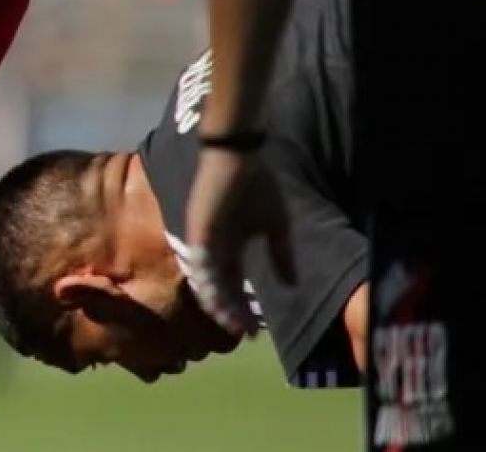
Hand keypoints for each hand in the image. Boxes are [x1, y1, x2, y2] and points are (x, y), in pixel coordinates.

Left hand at [184, 144, 293, 335]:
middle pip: (220, 289)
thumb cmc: (255, 186)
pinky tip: (217, 301)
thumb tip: (292, 284)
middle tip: (242, 334)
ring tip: (231, 323)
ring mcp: (204, 241)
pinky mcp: (197, 232)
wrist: (238, 156)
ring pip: (207, 281)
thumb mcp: (275, 225)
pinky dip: (208, 283)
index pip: (234, 285)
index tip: (253, 331)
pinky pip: (200, 263)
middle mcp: (214, 249)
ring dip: (218, 303)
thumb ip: (281, 254)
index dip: (241, 308)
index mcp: (231, 248)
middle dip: (230, 312)